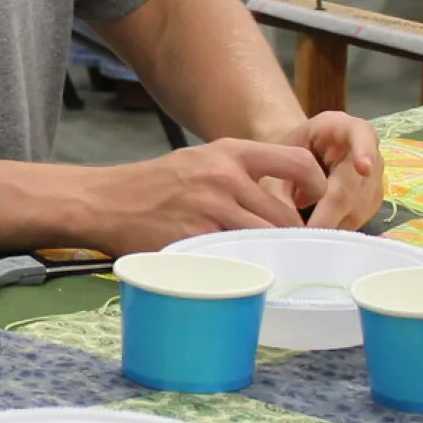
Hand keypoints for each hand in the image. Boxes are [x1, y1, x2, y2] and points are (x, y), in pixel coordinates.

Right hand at [67, 138, 333, 254]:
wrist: (105, 201)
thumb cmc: (154, 185)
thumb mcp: (199, 161)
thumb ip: (239, 174)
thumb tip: (283, 204)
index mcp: (228, 153)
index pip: (295, 161)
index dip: (317, 184)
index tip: (316, 201)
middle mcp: (223, 177)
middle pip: (284, 214)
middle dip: (292, 236)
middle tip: (294, 250)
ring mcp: (209, 210)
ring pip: (264, 239)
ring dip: (270, 254)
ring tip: (267, 261)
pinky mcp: (195, 239)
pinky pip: (235, 257)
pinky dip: (241, 266)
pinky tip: (237, 269)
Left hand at [258, 111, 381, 228]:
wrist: (293, 154)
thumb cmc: (284, 152)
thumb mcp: (275, 162)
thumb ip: (279, 190)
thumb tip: (290, 227)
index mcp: (340, 126)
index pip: (361, 133)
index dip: (364, 151)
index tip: (363, 168)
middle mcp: (366, 147)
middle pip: (354, 184)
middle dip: (329, 213)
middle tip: (304, 236)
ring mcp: (374, 174)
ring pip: (359, 207)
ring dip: (333, 225)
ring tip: (304, 233)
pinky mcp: (373, 197)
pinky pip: (361, 218)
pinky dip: (338, 230)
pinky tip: (317, 234)